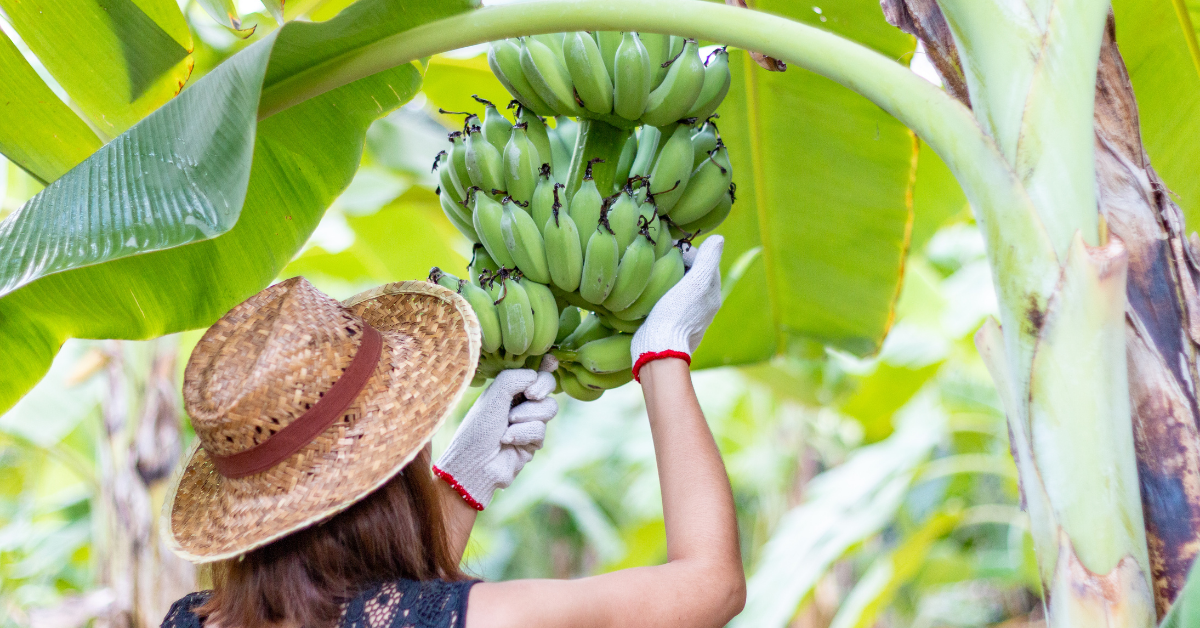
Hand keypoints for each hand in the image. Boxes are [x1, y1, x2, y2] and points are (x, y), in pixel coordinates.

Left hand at [433, 360, 557, 509]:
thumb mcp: (493, 397)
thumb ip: (514, 379)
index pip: (531, 372)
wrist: (475, 465)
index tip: (551, 361)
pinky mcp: (534, 441)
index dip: (544, 365)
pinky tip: (508, 440)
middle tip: (530, 394)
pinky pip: (541, 429)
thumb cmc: (477, 430)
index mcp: (507, 389)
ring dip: (527, 415)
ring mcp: (529, 422)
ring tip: (508, 424)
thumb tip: (535, 376)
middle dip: (542, 387)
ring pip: (549, 408)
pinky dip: (524, 433)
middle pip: (548, 385)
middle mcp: (520, 403)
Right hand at [630, 236, 723, 381]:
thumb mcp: (696, 283)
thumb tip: (718, 238)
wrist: (658, 350)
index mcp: (712, 294)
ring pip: (677, 286)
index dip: (687, 250)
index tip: (668, 247)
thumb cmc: (677, 314)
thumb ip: (708, 260)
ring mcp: (686, 315)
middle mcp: (702, 304)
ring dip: (666, 277)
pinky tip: (645, 290)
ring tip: (649, 270)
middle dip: (676, 263)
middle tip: (657, 256)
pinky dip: (658, 291)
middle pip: (690, 272)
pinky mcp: (669, 322)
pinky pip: (666, 299)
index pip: (703, 260)